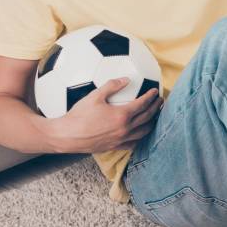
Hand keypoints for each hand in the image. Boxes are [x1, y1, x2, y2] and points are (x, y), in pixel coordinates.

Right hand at [49, 77, 163, 153]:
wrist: (67, 136)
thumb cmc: (79, 115)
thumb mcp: (94, 96)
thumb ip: (112, 86)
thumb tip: (125, 79)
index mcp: (122, 115)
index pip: (142, 104)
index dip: (151, 97)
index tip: (155, 91)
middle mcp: (124, 129)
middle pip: (147, 118)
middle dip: (156, 108)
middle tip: (160, 102)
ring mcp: (120, 140)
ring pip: (143, 132)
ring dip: (152, 123)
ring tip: (155, 117)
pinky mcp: (115, 147)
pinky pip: (133, 143)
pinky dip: (141, 137)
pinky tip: (141, 133)